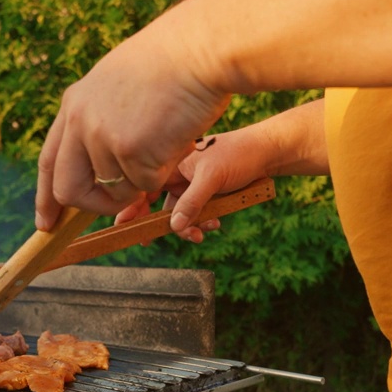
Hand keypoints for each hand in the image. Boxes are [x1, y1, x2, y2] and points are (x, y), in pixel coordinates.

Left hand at [35, 23, 231, 230]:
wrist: (199, 48)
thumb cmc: (173, 66)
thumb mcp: (119, 86)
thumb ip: (101, 120)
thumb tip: (99, 169)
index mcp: (74, 104)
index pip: (49, 160)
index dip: (46, 196)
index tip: (46, 222)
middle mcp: (79, 121)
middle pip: (68, 189)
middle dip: (92, 207)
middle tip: (118, 209)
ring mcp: (102, 136)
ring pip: (116, 191)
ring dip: (144, 182)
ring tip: (167, 145)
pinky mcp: (129, 149)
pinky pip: (145, 185)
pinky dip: (165, 172)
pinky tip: (177, 140)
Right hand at [116, 101, 330, 241]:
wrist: (268, 152)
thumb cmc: (239, 155)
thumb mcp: (212, 179)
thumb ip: (191, 203)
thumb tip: (173, 227)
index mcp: (173, 162)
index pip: (144, 185)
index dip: (132, 205)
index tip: (123, 224)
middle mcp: (178, 173)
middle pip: (157, 203)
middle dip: (160, 222)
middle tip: (149, 240)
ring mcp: (191, 184)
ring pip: (178, 213)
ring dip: (187, 226)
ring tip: (202, 233)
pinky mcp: (205, 194)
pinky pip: (196, 214)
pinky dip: (202, 222)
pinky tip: (214, 224)